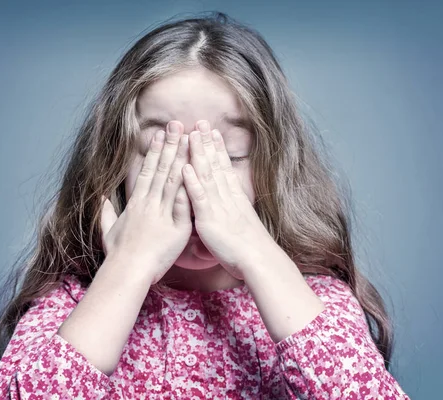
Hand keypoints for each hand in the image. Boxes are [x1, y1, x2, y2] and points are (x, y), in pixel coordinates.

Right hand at [100, 122, 191, 284]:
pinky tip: (197, 171)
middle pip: (161, 169)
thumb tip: (101, 198)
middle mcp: (148, 204)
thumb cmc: (117, 255)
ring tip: (188, 139)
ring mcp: (162, 214)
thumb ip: (105, 212)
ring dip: (181, 158)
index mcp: (136, 204)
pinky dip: (190, 188)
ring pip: (173, 181)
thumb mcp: (107, 230)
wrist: (126, 272)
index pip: (146, 172)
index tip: (159, 134)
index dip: (154, 152)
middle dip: (169, 145)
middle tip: (176, 124)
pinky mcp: (176, 228)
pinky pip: (184, 205)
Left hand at [181, 120, 274, 279]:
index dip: (217, 149)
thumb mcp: (241, 223)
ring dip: (198, 154)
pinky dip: (192, 181)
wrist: (257, 260)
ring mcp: (218, 206)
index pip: (223, 167)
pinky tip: (185, 166)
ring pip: (206, 175)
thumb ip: (233, 210)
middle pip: (215, 165)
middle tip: (201, 121)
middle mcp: (226, 197)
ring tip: (191, 134)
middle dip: (207, 142)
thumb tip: (231, 204)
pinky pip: (199, 197)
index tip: (212, 132)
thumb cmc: (249, 247)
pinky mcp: (209, 219)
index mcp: (233, 197)